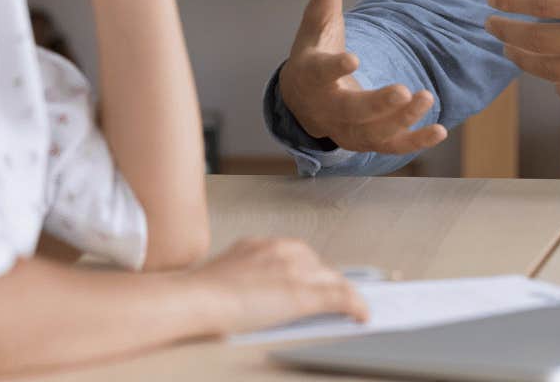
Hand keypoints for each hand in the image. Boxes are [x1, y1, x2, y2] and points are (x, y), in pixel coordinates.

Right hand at [184, 237, 366, 334]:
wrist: (197, 299)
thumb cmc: (201, 293)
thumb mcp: (228, 274)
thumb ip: (248, 275)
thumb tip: (257, 291)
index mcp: (263, 245)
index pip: (300, 256)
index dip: (311, 274)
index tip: (314, 283)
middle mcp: (283, 251)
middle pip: (319, 267)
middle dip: (325, 284)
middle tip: (332, 302)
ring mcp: (296, 270)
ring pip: (333, 280)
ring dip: (342, 295)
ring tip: (350, 310)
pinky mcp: (304, 293)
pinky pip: (341, 297)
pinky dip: (356, 306)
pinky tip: (362, 315)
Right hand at [276, 0, 449, 154]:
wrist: (304, 97)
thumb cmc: (315, 50)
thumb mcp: (317, 19)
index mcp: (312, 74)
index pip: (321, 72)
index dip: (335, 68)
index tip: (353, 58)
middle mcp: (328, 107)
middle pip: (352, 111)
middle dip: (378, 103)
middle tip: (403, 90)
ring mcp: (348, 128)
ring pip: (374, 132)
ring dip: (401, 120)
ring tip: (427, 97)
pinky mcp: (367, 141)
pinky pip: (391, 147)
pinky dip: (415, 142)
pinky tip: (440, 129)